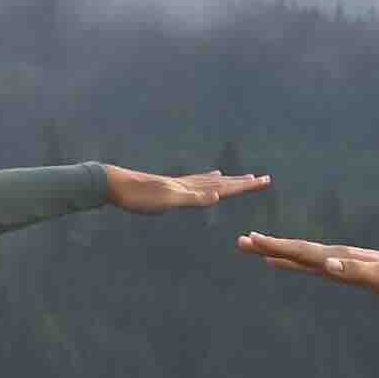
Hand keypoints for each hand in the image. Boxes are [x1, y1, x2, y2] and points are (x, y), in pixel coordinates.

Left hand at [101, 165, 270, 213]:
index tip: (265, 180)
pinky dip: (208, 180)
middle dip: (243, 182)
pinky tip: (208, 178)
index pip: (225, 186)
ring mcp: (179, 184)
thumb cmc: (139, 196)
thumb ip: (193, 198)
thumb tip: (218, 194)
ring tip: (241, 177)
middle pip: (222, 182)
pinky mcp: (169, 187)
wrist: (113, 185)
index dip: (245, 186)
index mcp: (191, 188)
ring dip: (228, 181)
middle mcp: (188, 183)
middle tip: (262, 178)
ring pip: (211, 181)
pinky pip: (197, 182)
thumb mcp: (167, 200)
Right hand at [240, 232, 378, 298]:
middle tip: (240, 241)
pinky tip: (284, 263)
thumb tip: (327, 264)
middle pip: (294, 249)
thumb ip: (354, 271)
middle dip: (267, 246)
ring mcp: (336, 260)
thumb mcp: (378, 278)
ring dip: (275, 251)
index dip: (275, 247)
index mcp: (336, 257)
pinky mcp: (341, 267)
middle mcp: (333, 255)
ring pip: (299, 254)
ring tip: (253, 247)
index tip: (252, 240)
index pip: (300, 252)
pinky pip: (310, 263)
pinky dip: (292, 262)